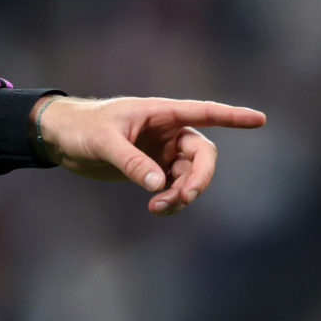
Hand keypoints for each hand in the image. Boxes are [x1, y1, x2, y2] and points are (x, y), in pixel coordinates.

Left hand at [32, 95, 266, 214]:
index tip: (260, 120)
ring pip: (188, 175)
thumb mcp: (104, 142)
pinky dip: (171, 198)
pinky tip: (158, 208)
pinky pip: (172, 186)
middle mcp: (167, 131)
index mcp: (160, 113)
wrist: (60, 138)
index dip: (232, 116)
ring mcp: (161, 151)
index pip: (204, 112)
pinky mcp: (151, 169)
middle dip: (199, 178)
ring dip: (183, 193)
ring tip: (159, 207)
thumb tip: (160, 186)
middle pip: (201, 155)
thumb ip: (131, 162)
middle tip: (184, 197)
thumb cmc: (81, 128)